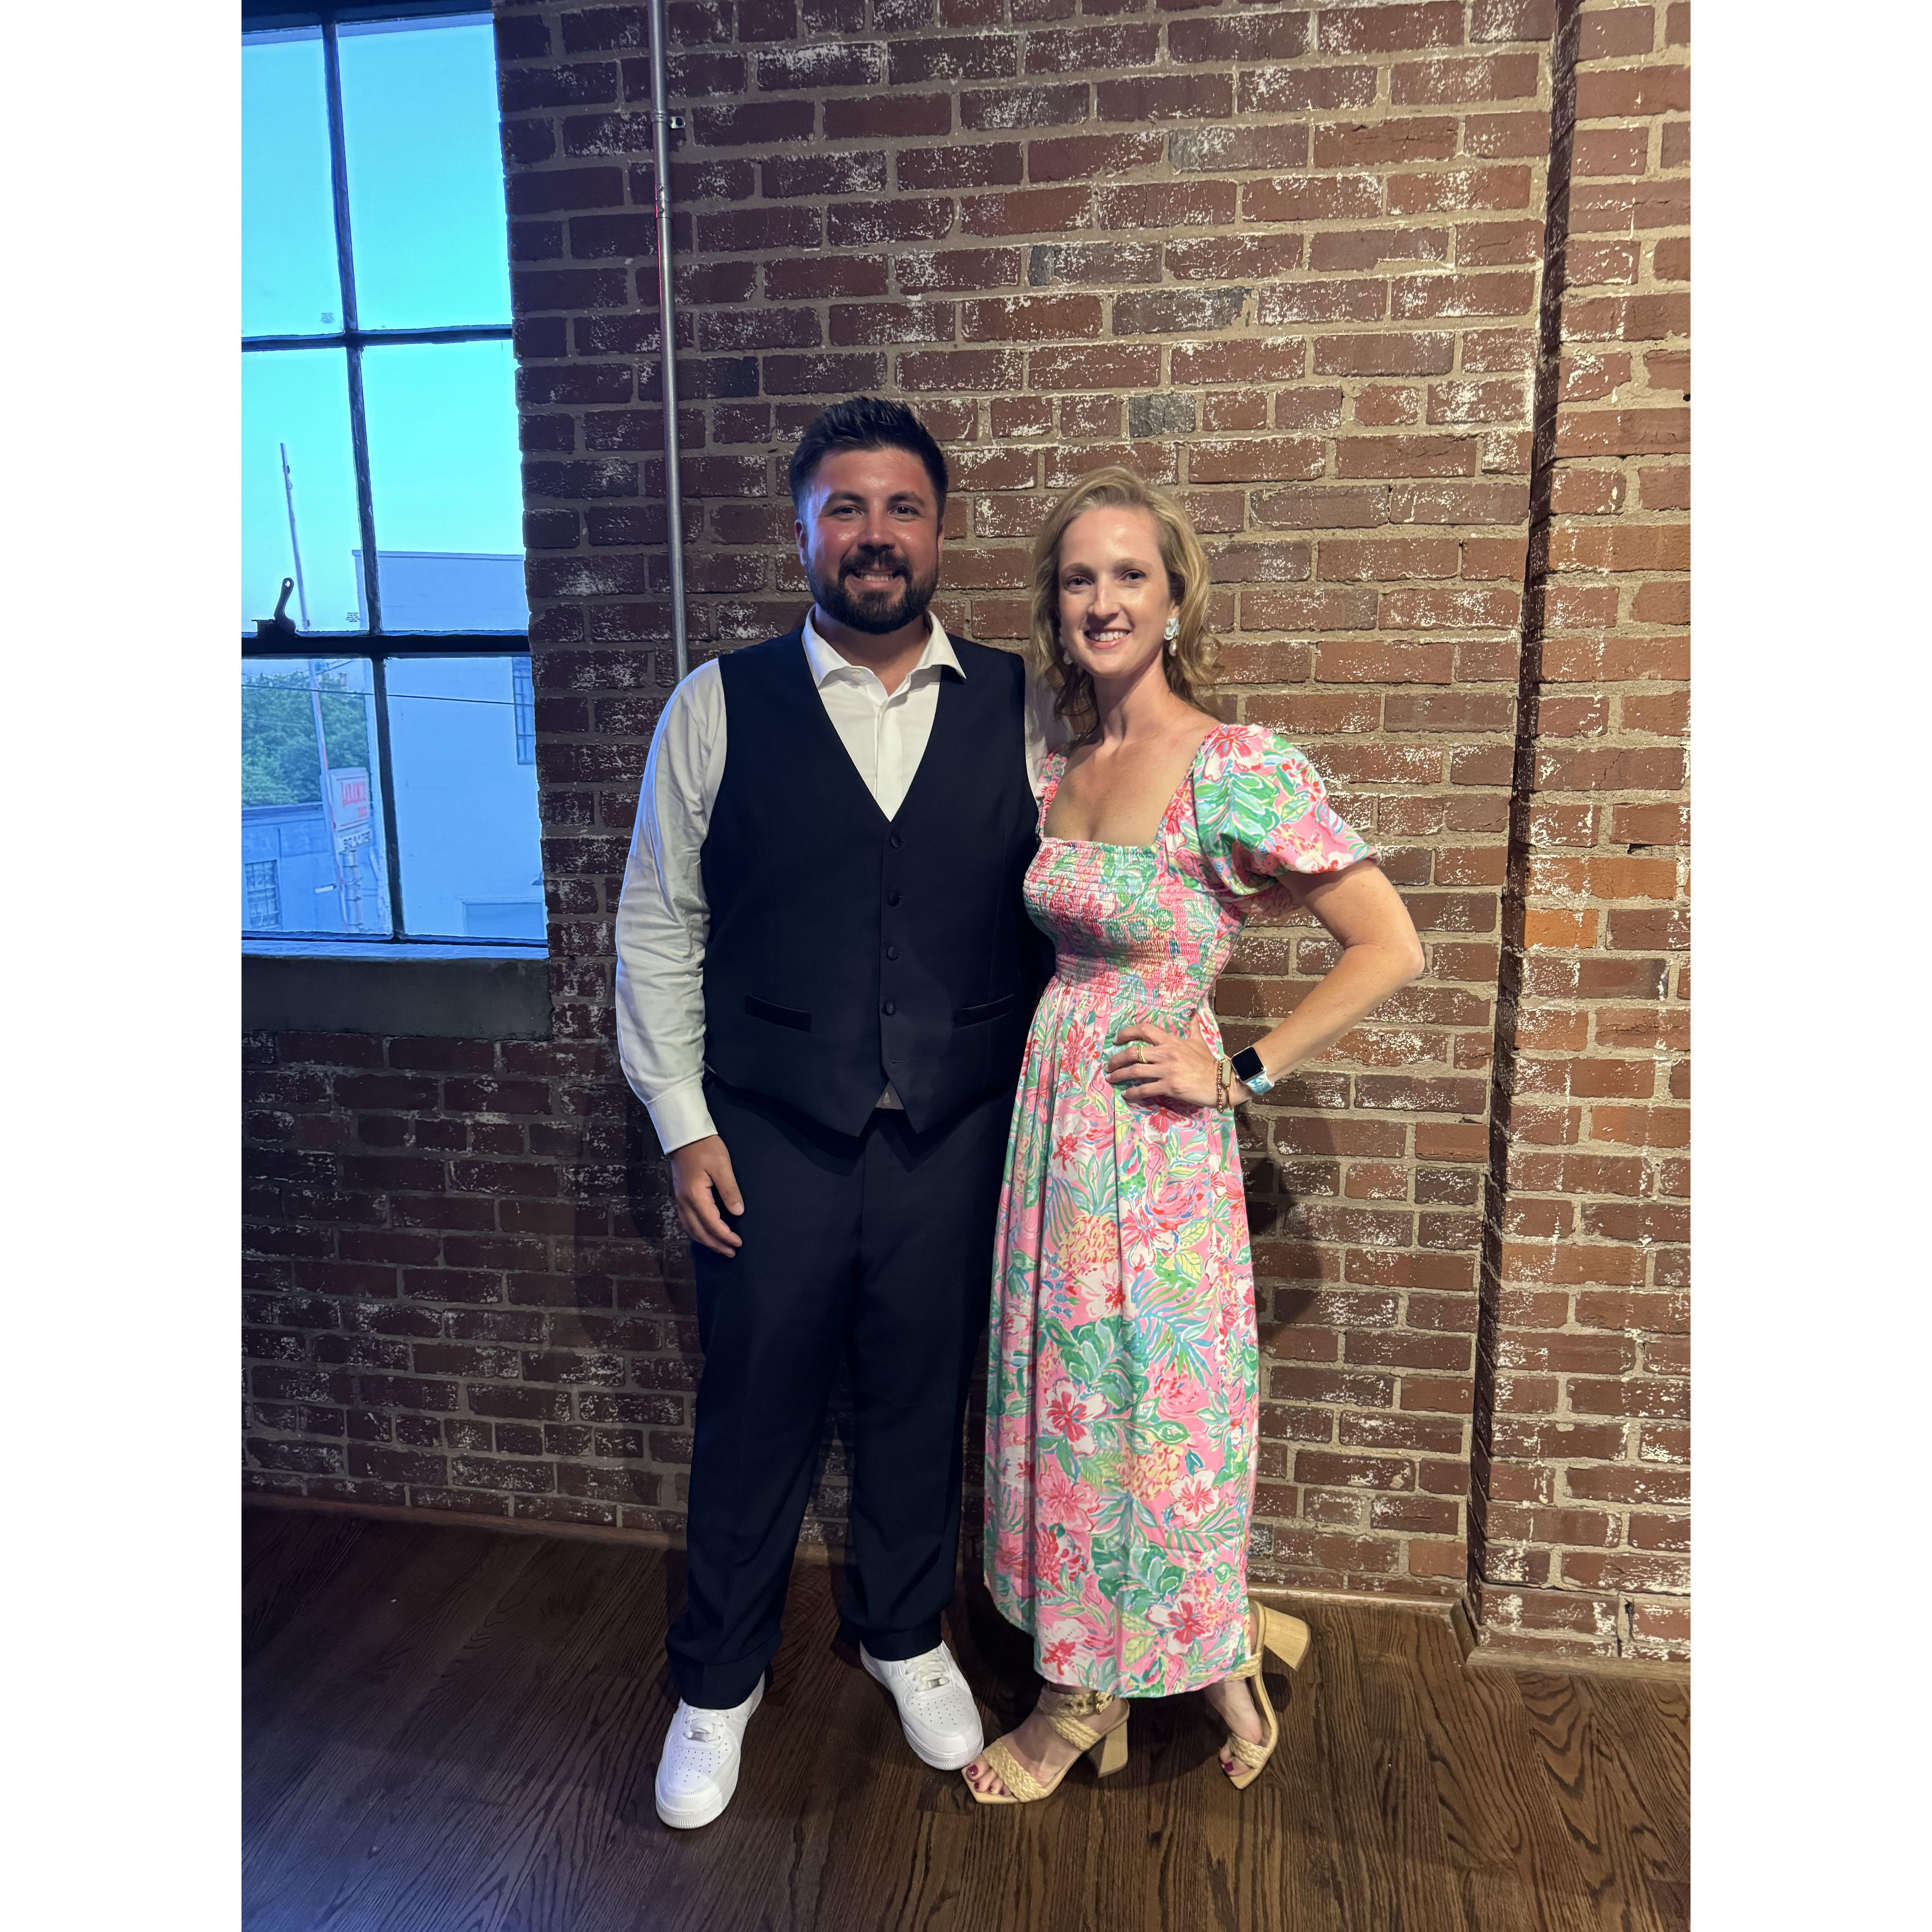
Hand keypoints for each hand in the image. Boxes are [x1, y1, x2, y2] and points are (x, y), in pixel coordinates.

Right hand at [669, 1135, 743, 1255]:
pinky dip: (696, 1231)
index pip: (711, 1224)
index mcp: (695, 1195)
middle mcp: (684, 1201)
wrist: (685, 1135)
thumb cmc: (705, 1147)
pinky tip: (704, 1234)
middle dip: (716, 1244)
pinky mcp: (680, 1195)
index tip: (738, 1243)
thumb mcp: (722, 1166)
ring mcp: (680, 1199)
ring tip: (720, 1247)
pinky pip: (686, 1221)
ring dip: (705, 1241)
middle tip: (731, 1252)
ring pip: (690, 1228)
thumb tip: (737, 1212)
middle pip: (699, 1231)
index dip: (725, 1236)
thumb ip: (730, 1190)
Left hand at [1105, 1023, 1223, 1107]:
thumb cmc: (1208, 1062)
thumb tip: (1194, 1012)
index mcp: (1171, 1041)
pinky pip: (1145, 1089)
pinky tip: (1127, 1094)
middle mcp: (1166, 1053)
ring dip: (1119, 1075)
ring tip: (1111, 1079)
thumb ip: (1192, 1027)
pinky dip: (1133, 1093)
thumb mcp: (1199, 1041)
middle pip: (1132, 1052)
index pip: (1144, 1030)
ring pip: (1135, 1071)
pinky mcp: (1169, 1087)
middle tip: (1109, 1065)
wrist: (1221, 1081)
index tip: (1117, 1039)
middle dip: (1116, 1059)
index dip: (1127, 1032)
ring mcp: (1167, 1071)